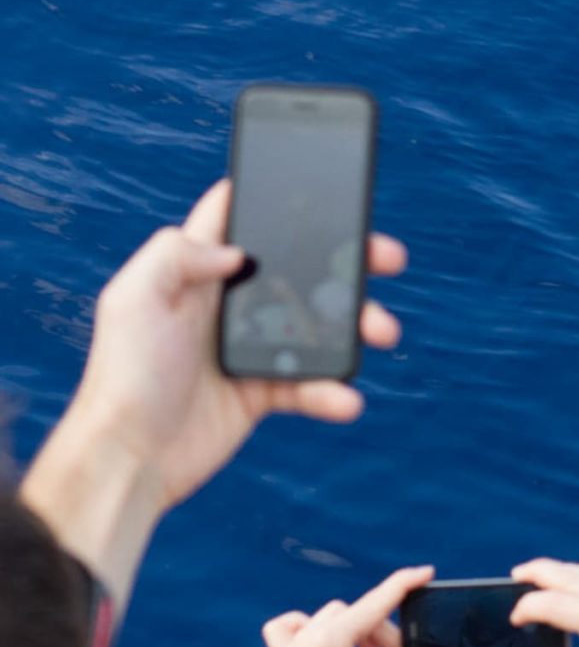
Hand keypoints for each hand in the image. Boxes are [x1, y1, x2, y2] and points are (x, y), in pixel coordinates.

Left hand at [51, 181, 406, 509]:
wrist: (129, 457)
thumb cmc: (123, 375)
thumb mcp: (133, 300)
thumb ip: (176, 255)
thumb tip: (238, 253)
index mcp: (195, 272)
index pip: (236, 219)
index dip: (273, 197)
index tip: (323, 190)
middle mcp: (227, 304)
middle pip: (299, 267)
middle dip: (349, 259)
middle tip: (387, 258)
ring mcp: (251, 347)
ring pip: (320, 324)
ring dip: (359, 324)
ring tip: (382, 332)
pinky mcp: (265, 391)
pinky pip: (313, 385)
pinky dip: (334, 391)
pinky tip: (344, 398)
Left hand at [264, 564, 477, 646]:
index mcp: (332, 640)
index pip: (378, 601)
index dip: (405, 585)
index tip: (426, 573)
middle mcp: (308, 637)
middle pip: (362, 616)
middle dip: (387, 639)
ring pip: (331, 616)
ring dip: (357, 633)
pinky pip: (287, 626)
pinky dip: (306, 628)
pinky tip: (322, 645)